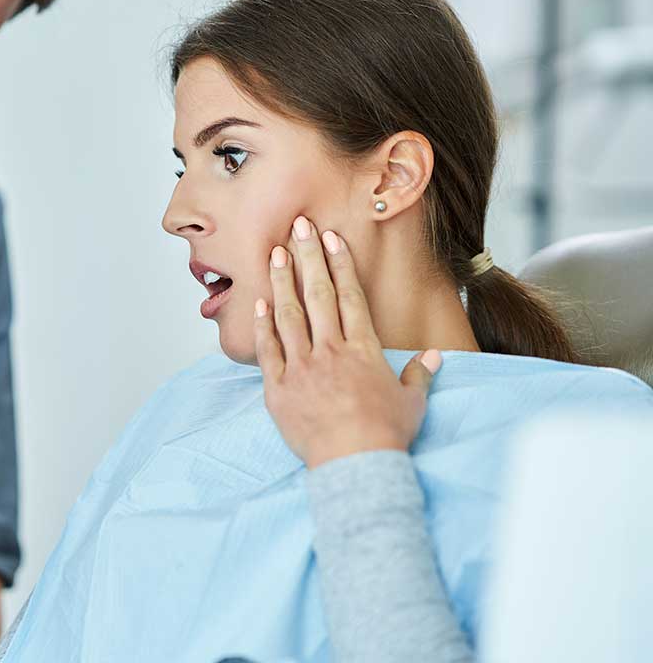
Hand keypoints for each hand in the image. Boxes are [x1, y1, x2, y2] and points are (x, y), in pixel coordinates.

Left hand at [255, 215, 442, 468]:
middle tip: (298, 226)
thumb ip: (418, 375)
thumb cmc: (385, 435)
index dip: (340, 264)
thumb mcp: (411, 402)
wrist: (355, 463)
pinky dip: (263, 323)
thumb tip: (433, 357)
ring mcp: (302, 366)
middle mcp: (330, 351)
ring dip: (282, 281)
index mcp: (363, 350)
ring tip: (275, 253)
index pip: (350, 296)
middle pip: (318, 294)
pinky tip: (258, 301)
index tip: (331, 239)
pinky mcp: (279, 387)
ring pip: (289, 314)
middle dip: (308, 257)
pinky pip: (268, 349)